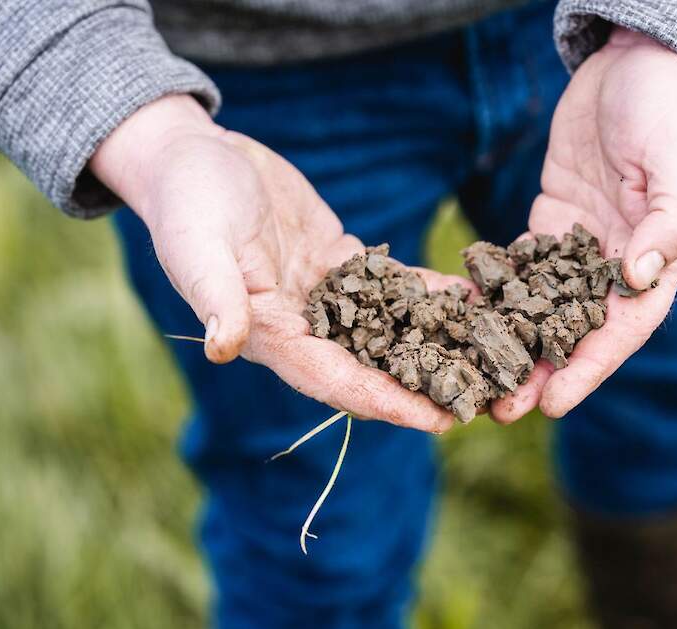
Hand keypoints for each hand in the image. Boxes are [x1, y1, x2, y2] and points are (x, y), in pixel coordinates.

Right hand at [91, 95, 459, 432]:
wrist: (193, 157)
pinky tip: (468, 298)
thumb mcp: (197, 242)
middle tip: (481, 402)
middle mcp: (302, 324)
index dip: (386, 402)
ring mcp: (324, 295)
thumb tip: (224, 347)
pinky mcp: (339, 262)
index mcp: (269, 332)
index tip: (436, 422)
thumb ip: (215, 293)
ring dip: (435, 346)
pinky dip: (427, 293)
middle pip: (371, 368)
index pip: (334, 380)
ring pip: (388, 331)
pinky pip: (391, 285)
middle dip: (423, 388)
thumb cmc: (188, 199)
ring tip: (488, 358)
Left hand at [491, 28, 676, 421]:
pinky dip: (496, 293)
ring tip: (475, 377)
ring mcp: (580, 246)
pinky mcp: (550, 222)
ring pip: (543, 308)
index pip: (621, 331)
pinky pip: (520, 266)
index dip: (588, 370)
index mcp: (658, 263)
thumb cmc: (670, 112)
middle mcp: (617, 265)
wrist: (638, 63)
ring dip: (513, 345)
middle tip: (499, 408)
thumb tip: (636, 279)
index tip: (553, 404)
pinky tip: (465, 318)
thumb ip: (668, 224)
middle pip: (576, 332)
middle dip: (540, 372)